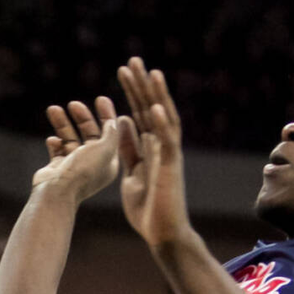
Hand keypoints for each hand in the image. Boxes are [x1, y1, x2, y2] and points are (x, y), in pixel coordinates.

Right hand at [34, 96, 123, 201]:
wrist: (57, 192)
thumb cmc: (83, 171)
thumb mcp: (105, 149)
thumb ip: (111, 132)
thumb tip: (112, 120)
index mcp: (108, 161)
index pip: (110, 132)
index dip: (107, 114)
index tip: (100, 99)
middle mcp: (92, 163)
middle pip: (89, 133)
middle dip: (82, 117)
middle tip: (73, 104)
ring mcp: (74, 166)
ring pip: (70, 138)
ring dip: (62, 123)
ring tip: (53, 109)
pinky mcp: (58, 168)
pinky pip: (57, 149)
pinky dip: (54, 142)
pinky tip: (51, 140)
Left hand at [116, 57, 190, 248]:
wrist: (162, 234)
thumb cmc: (148, 208)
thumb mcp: (131, 173)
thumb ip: (128, 149)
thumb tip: (123, 121)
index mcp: (150, 147)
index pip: (140, 112)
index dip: (133, 91)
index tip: (123, 71)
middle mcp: (162, 146)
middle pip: (151, 108)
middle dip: (141, 84)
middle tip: (132, 60)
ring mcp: (168, 155)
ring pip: (163, 118)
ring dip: (156, 96)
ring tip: (149, 72)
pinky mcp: (171, 167)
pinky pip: (167, 141)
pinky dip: (160, 123)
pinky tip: (154, 106)